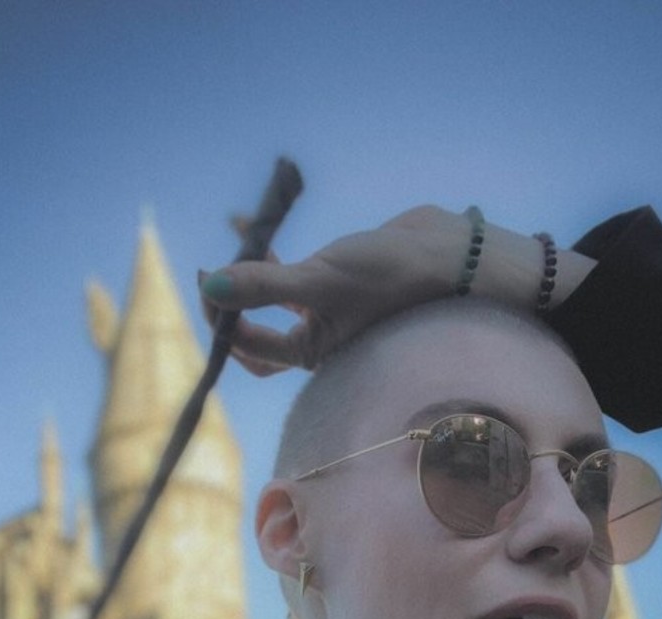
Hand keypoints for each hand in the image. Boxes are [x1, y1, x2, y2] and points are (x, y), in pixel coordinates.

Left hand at [198, 205, 593, 374]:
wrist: (452, 256)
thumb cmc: (391, 277)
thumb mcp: (320, 279)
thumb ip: (264, 285)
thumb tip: (211, 290)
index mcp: (315, 354)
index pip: (254, 351)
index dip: (223, 322)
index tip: (209, 282)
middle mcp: (320, 338)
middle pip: (258, 332)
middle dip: (231, 305)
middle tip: (212, 271)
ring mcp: (329, 310)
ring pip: (272, 299)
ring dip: (249, 274)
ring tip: (235, 244)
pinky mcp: (339, 280)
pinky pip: (292, 271)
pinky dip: (270, 252)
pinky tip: (250, 221)